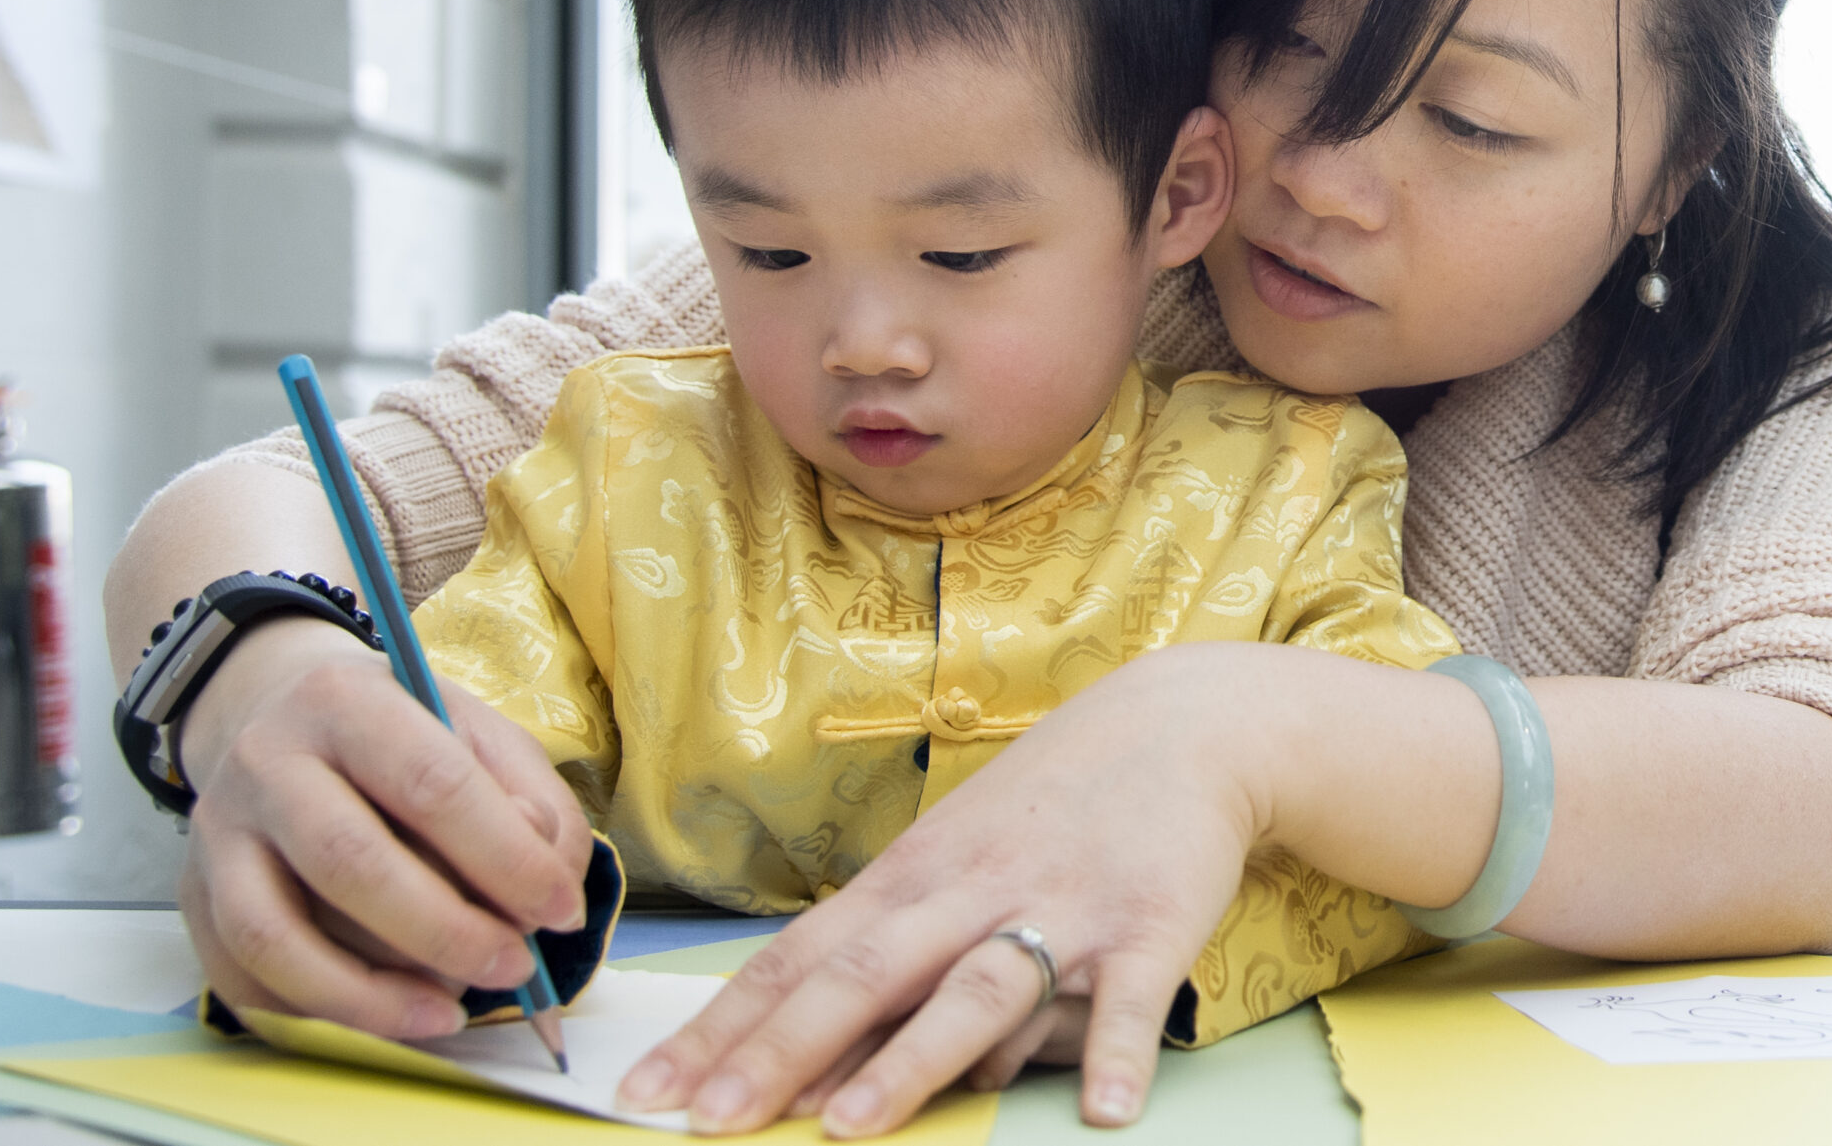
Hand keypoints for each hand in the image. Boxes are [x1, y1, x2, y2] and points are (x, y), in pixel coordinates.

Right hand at [173, 618, 592, 1035]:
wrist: (271, 713)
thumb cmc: (398, 734)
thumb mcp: (479, 733)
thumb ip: (531, 799)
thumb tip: (549, 885)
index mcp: (348, 701)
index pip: (432, 783)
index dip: (505, 857)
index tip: (559, 909)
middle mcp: (267, 762)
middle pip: (351, 862)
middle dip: (447, 932)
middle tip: (514, 968)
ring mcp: (218, 834)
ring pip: (277, 936)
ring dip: (374, 995)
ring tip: (450, 1011)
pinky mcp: (194, 897)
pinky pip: (245, 979)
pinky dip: (319, 1013)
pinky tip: (386, 1014)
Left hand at [614, 643, 1278, 1137]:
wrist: (1178, 726)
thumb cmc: (1049, 807)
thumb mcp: (955, 859)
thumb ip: (898, 953)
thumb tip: (827, 1062)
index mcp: (912, 879)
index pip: (797, 957)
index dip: (724, 1027)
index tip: (653, 1088)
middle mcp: (970, 892)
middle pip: (862, 975)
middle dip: (779, 1051)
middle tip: (711, 1121)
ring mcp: (1059, 909)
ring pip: (974, 989)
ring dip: (910, 1059)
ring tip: (850, 1128)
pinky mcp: (1148, 926)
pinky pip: (1131, 1000)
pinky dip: (1118, 1052)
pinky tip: (1105, 1111)